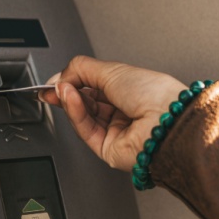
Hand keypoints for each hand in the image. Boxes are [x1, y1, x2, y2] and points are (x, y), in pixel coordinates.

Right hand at [40, 56, 186, 170]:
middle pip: (87, 103)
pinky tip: (70, 100)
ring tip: (63, 90)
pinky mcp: (110, 149)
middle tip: (52, 86)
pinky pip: (86, 130)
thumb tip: (61, 76)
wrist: (166, 120)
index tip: (56, 78)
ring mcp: (118, 131)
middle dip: (68, 93)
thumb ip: (81, 69)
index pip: (95, 87)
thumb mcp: (113, 70)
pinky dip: (76, 114)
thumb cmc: (154, 94)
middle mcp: (126, 112)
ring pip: (84, 117)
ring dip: (71, 101)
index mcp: (132, 91)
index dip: (74, 82)